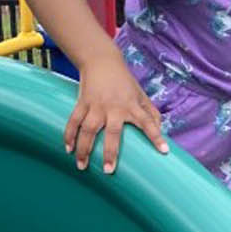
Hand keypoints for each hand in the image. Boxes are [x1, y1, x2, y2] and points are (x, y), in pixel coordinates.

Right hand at [64, 53, 169, 172]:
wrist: (101, 61)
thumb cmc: (124, 81)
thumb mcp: (141, 94)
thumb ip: (151, 112)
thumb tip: (161, 129)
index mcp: (132, 106)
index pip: (148, 122)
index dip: (156, 136)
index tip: (163, 151)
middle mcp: (114, 107)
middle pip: (113, 133)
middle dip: (110, 152)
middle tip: (108, 171)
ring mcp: (96, 105)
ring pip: (89, 130)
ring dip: (84, 149)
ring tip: (82, 166)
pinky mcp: (82, 102)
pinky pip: (74, 121)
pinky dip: (69, 135)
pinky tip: (67, 149)